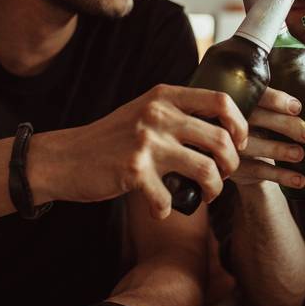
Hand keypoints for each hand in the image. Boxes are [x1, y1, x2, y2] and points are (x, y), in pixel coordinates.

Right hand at [33, 84, 247, 218]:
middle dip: (231, 165)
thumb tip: (220, 124)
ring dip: (214, 190)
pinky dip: (167, 209)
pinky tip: (160, 208)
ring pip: (207, 170)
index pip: (221, 101)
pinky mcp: (134, 171)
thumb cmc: (111, 139)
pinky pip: (169, 198)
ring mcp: (147, 142)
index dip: (239, 124)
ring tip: (205, 195)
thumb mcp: (144, 110)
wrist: (65, 157)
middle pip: (221, 139)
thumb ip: (176, 111)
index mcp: (164, 96)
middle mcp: (159, 115)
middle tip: (222, 176)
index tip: (238, 143)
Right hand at [229, 87, 304, 190]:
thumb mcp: (285, 108)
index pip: (257, 94)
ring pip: (254, 145)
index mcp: (246, 98)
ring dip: (280, 150)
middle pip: (256, 118)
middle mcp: (234, 118)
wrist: (251, 158)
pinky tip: (300, 179)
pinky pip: (259, 170)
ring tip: (301, 154)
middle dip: (285, 125)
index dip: (276, 100)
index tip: (297, 107)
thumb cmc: (271, 124)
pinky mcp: (238, 167)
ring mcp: (234, 144)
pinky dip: (281, 176)